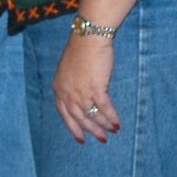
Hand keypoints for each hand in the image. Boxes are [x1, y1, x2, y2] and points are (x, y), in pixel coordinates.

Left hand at [54, 28, 119, 142]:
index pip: (65, 114)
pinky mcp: (95, 88)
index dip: (73, 127)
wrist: (89, 37)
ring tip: (112, 131)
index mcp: (59, 88)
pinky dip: (111, 117)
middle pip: (79, 118)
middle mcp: (68, 93)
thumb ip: (73, 85)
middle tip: (101, 139)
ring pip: (92, 115)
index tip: (80, 138)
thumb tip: (84, 97)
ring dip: (103, 125)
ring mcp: (81, 92)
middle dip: (91, 130)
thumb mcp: (69, 70)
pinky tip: (117, 123)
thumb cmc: (81, 49)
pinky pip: (104, 108)